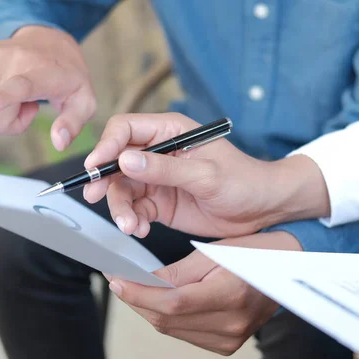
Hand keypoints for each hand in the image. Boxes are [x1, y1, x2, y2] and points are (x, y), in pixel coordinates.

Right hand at [0, 25, 95, 150]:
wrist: (51, 40)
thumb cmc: (69, 77)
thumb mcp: (84, 102)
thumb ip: (73, 124)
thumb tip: (59, 144)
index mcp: (45, 74)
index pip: (19, 87)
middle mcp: (15, 59)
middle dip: (11, 124)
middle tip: (31, 107)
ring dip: (2, 111)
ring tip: (22, 95)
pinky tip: (10, 87)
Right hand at [84, 113, 329, 238]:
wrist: (262, 210)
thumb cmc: (243, 181)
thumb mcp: (205, 175)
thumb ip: (165, 169)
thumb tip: (125, 162)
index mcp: (171, 131)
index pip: (126, 129)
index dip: (106, 146)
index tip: (96, 167)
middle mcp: (159, 153)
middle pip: (117, 161)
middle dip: (105, 181)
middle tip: (96, 198)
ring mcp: (158, 179)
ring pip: (122, 189)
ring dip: (120, 207)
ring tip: (131, 225)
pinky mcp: (160, 202)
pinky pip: (135, 209)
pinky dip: (132, 220)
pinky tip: (140, 229)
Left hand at [105, 231, 301, 354]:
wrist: (289, 268)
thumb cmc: (255, 250)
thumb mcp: (215, 251)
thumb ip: (178, 271)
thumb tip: (143, 281)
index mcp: (231, 294)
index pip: (171, 303)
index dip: (138, 294)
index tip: (117, 280)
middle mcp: (232, 323)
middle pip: (168, 320)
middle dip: (137, 300)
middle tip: (119, 281)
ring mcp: (231, 337)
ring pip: (173, 330)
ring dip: (149, 310)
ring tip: (135, 289)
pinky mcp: (229, 343)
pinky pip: (187, 334)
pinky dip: (168, 319)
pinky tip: (160, 302)